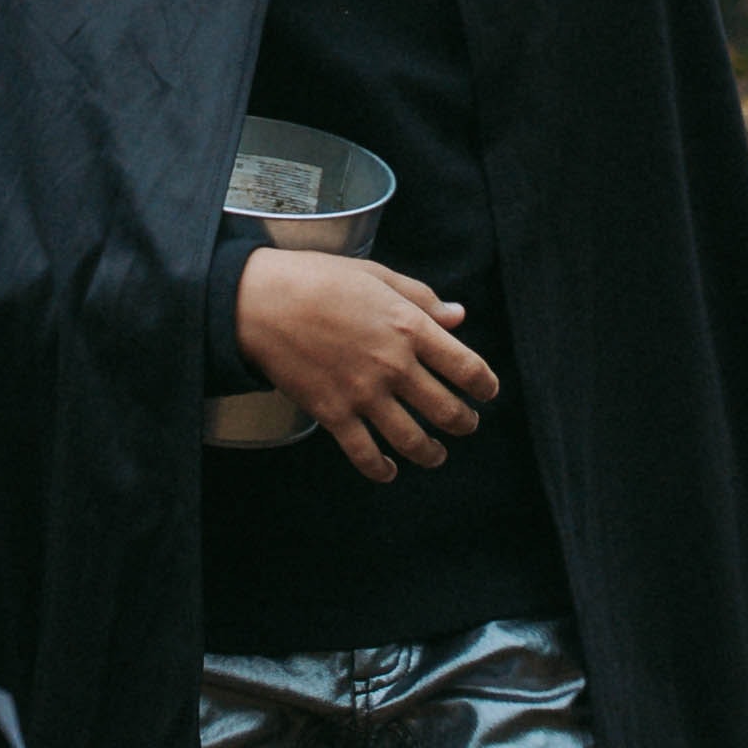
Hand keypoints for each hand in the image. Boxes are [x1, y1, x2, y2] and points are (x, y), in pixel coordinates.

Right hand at [233, 246, 500, 476]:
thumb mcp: (377, 276)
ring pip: (412, 440)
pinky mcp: (333, 414)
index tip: (487, 392)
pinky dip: (381, 469)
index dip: (485, 385)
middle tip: (466, 425)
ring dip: (431, 453)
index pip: (467, 368)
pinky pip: (365, 454)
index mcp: (410, 327)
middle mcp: (393, 365)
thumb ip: (422, 298)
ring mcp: (363, 394)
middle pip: (446, 410)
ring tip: (436, 455)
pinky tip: (388, 471)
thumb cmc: (318, 279)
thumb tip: (458, 315)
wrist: (260, 301)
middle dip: (464, 423)